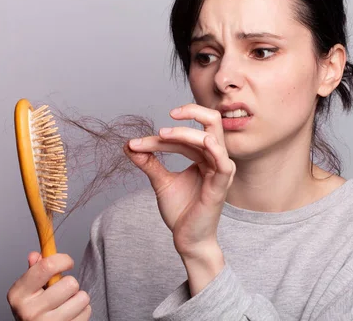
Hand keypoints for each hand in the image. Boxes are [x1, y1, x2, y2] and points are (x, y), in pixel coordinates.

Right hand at [7, 252, 90, 320]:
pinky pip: (86, 312)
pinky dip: (82, 311)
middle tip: (62, 291)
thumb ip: (34, 271)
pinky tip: (70, 314)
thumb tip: (35, 255)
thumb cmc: (33, 309)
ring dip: (78, 298)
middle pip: (70, 283)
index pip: (46, 267)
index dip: (63, 260)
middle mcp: (30, 311)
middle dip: (71, 284)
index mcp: (19, 295)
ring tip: (67, 303)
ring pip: (82, 297)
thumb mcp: (27, 290)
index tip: (67, 262)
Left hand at [124, 103, 235, 258]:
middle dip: (191, 112)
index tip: (134, 144)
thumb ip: (149, 162)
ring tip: (161, 135)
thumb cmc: (181, 211)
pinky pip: (223, 162)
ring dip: (185, 133)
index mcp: (204, 156)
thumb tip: (129, 145)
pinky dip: (214, 148)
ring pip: (210, 137)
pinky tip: (203, 140)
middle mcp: (215, 159)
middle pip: (210, 122)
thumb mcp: (160, 182)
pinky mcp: (220, 185)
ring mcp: (220, 171)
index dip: (159, 137)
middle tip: (168, 114)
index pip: (185, 135)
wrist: (187, 240)